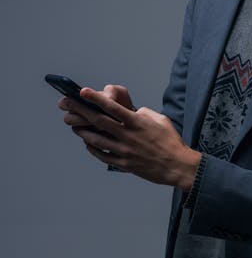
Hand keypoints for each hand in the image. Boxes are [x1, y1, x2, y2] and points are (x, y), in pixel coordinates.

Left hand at [59, 87, 200, 189]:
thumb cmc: (171, 141)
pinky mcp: (124, 164)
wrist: (177, 166)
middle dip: (81, 111)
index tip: (82, 92)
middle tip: (68, 105)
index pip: (112, 107)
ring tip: (75, 126)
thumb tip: (130, 112)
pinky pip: (103, 155)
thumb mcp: (160, 119)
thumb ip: (143, 113)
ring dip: (83, 132)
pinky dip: (93, 148)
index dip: (95, 98)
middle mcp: (128, 136)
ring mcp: (124, 151)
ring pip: (96, 140)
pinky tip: (89, 143)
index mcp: (137, 122)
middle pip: (99, 122)